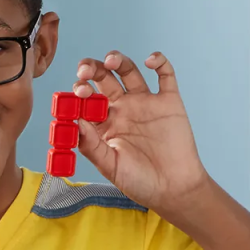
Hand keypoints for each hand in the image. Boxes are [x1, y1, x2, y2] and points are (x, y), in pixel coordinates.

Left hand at [74, 51, 208, 215]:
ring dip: (118, 60)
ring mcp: (145, 103)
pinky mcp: (169, 102)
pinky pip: (165, 75)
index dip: (80, 90)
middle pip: (104, 79)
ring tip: (111, 60)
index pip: (86, 99)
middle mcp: (122, 108)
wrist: (174, 189)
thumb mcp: (109, 166)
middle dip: (92, 69)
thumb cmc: (139, 182)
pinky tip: (150, 60)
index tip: (78, 91)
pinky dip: (159, 62)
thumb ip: (91, 145)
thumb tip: (75, 121)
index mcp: (104, 123)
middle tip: (86, 70)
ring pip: (129, 71)